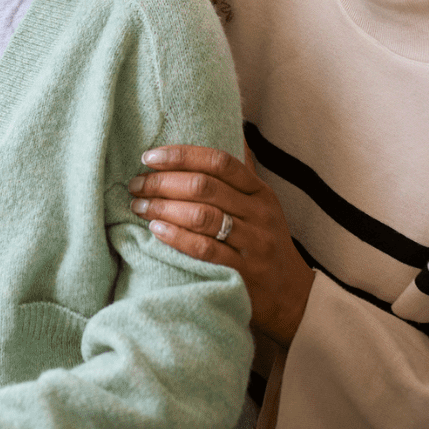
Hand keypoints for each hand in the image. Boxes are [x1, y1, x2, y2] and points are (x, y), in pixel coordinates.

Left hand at [127, 145, 315, 346]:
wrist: (291, 294)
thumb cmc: (266, 241)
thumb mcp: (263, 204)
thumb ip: (240, 175)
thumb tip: (230, 133)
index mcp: (260, 192)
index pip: (219, 162)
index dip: (182, 155)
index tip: (150, 156)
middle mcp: (259, 214)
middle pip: (205, 187)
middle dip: (163, 182)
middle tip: (136, 184)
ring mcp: (253, 243)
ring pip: (202, 216)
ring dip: (164, 207)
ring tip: (139, 205)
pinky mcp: (242, 271)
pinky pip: (204, 249)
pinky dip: (176, 237)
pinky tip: (156, 229)